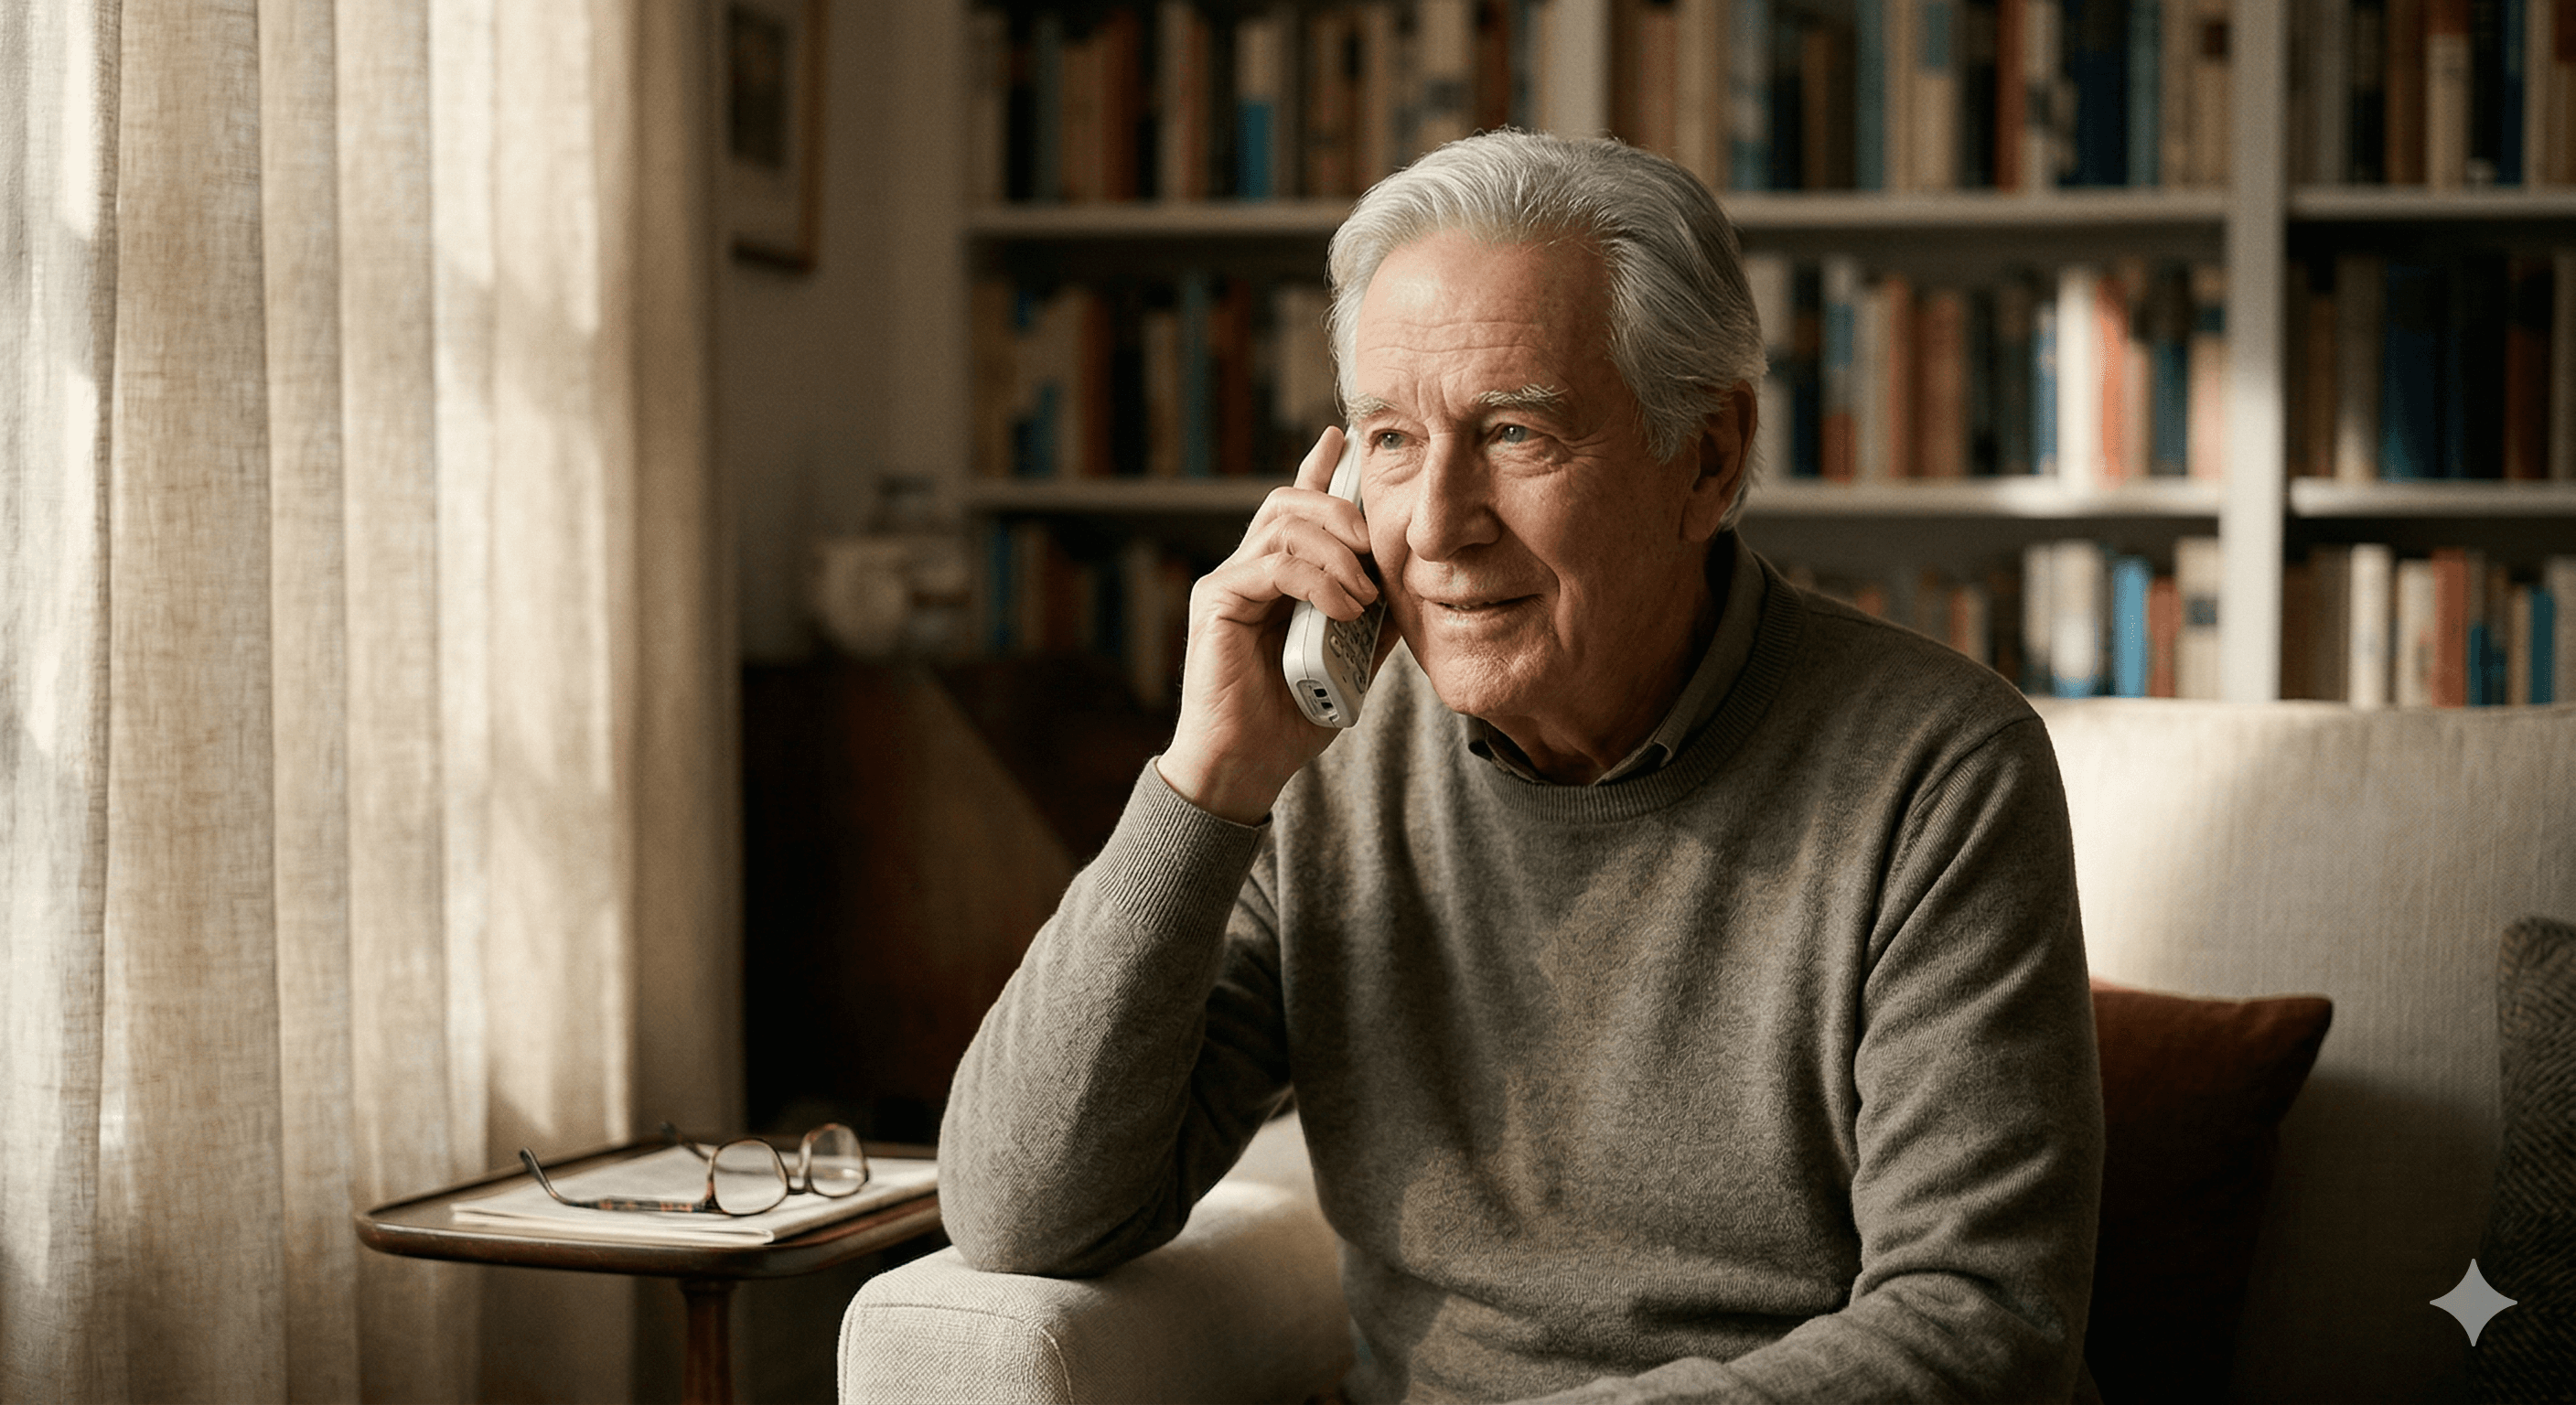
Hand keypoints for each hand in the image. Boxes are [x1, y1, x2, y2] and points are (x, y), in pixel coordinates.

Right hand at [1158, 427, 1381, 823]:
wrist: (1247, 764)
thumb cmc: (1292, 716)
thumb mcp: (1352, 660)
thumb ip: (1374, 618)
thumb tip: (1413, 586)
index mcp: (1277, 576)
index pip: (1298, 507)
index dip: (1319, 467)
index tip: (1343, 436)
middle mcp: (1248, 568)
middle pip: (1290, 500)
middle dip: (1341, 509)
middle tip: (1375, 544)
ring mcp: (1228, 581)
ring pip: (1283, 525)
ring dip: (1336, 551)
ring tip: (1364, 594)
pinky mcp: (1217, 602)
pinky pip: (1272, 565)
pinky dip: (1316, 580)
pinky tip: (1343, 608)